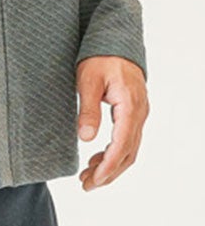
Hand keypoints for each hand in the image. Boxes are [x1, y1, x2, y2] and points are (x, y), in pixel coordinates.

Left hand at [76, 55, 147, 189]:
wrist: (115, 40)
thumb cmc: (100, 57)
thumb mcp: (87, 81)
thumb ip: (88, 110)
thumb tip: (87, 138)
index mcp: (130, 107)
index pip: (121, 146)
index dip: (108, 167)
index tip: (93, 181)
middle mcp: (139, 113)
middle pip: (128, 153)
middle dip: (108, 173)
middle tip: (86, 185)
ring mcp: (139, 113)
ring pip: (129, 149)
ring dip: (111, 166)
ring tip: (88, 177)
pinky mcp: (133, 112)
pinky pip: (128, 139)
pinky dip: (114, 153)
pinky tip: (97, 159)